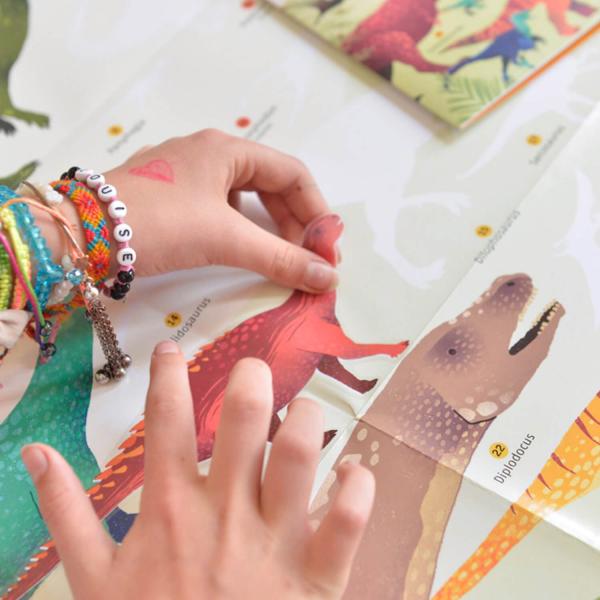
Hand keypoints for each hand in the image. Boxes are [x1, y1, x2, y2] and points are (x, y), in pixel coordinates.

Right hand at [21, 343, 374, 599]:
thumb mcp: (92, 579)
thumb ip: (65, 513)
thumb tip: (33, 453)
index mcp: (172, 510)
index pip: (166, 422)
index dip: (167, 376)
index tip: (172, 348)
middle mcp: (224, 515)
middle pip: (245, 421)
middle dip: (252, 382)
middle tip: (254, 372)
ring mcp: (273, 544)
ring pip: (298, 456)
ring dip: (306, 423)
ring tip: (304, 412)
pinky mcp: (317, 577)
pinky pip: (347, 519)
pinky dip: (356, 487)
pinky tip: (351, 471)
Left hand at [104, 130, 338, 291]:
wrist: (78, 234)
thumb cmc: (158, 223)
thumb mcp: (225, 238)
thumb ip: (280, 258)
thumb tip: (329, 277)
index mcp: (226, 149)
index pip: (292, 173)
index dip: (317, 211)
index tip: (327, 248)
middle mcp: (208, 153)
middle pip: (270, 184)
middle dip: (294, 222)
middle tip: (307, 259)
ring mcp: (185, 173)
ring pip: (244, 197)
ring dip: (268, 226)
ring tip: (279, 257)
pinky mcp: (169, 196)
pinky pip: (220, 207)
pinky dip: (240, 228)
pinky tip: (240, 247)